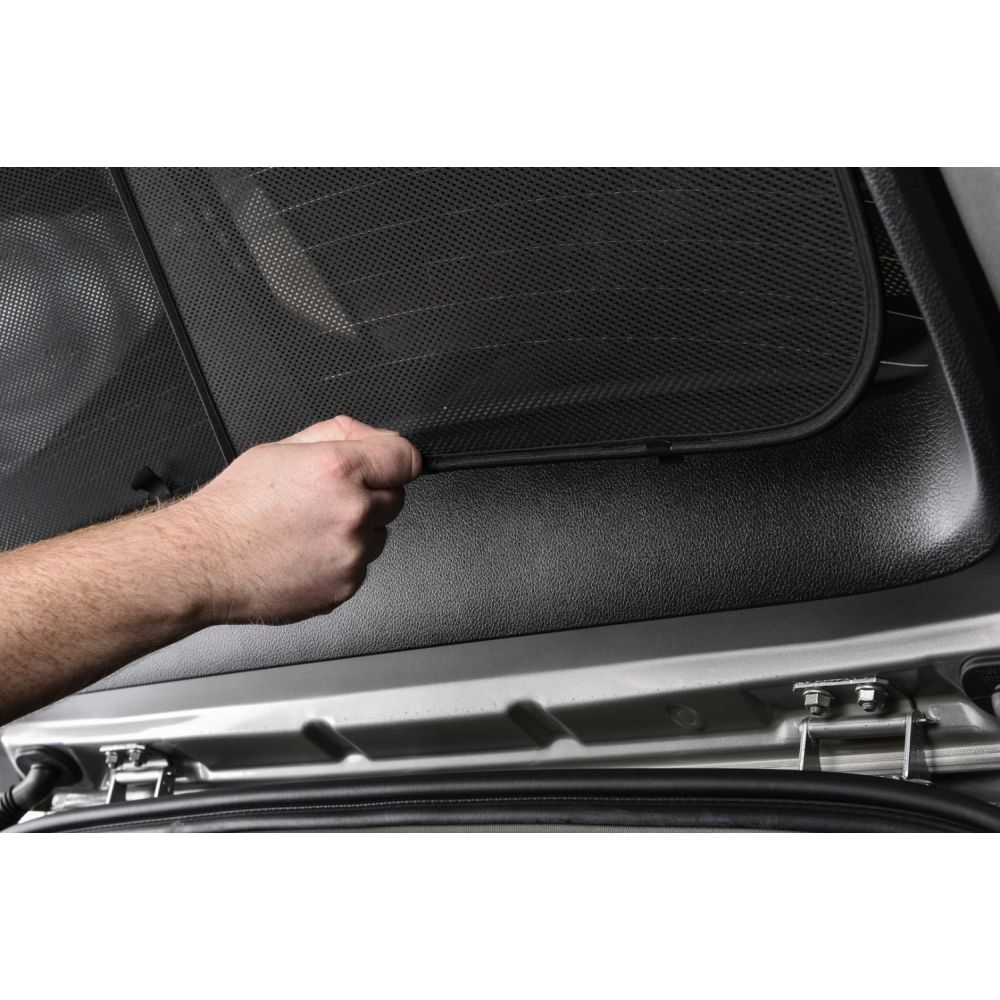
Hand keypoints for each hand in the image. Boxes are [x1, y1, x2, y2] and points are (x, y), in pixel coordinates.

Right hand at [169, 415, 421, 624]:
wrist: (203, 563)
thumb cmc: (232, 510)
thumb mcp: (280, 448)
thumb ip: (336, 436)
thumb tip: (369, 437)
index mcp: (337, 470)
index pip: (406, 458)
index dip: (396, 459)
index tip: (391, 465)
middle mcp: (351, 512)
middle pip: (395, 497)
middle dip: (370, 494)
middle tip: (327, 500)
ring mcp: (351, 554)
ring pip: (379, 535)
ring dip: (356, 530)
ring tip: (309, 530)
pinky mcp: (345, 587)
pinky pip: (361, 566)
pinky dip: (341, 560)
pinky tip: (306, 554)